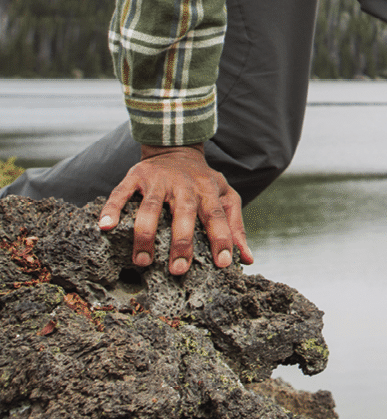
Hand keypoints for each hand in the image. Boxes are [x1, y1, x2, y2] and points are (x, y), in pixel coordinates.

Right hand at [97, 143, 254, 275]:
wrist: (176, 148)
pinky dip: (112, 209)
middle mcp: (184, 185)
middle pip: (184, 212)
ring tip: (142, 261)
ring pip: (151, 207)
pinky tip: (106, 227)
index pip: (217, 216)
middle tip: (179, 269)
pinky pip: (121, 193)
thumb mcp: (225, 196)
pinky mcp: (135, 176)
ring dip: (145, 234)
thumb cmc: (202, 182)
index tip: (223, 264)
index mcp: (208, 190)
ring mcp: (158, 180)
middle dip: (182, 241)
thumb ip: (235, 226)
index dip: (222, 238)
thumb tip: (247, 259)